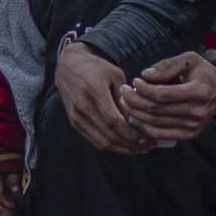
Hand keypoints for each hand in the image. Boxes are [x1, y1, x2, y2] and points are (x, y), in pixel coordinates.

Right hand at [56, 39, 153, 153]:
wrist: (68, 66)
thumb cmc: (96, 67)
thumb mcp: (115, 74)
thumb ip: (125, 98)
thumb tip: (135, 120)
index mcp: (94, 91)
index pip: (114, 121)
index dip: (132, 133)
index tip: (147, 137)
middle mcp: (83, 107)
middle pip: (109, 135)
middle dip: (131, 144)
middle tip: (148, 145)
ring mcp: (77, 117)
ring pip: (102, 143)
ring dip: (122, 149)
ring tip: (139, 148)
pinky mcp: (74, 123)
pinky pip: (94, 141)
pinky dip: (111, 146)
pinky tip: (124, 145)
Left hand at [119, 52, 215, 141]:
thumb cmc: (203, 73)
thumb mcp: (189, 60)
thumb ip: (167, 66)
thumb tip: (145, 75)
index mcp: (200, 91)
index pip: (164, 94)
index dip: (145, 89)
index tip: (134, 81)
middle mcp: (198, 111)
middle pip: (157, 110)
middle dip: (135, 101)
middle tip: (123, 91)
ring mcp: (194, 126)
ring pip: (155, 123)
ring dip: (135, 114)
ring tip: (125, 102)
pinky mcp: (189, 135)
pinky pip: (160, 134)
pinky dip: (144, 127)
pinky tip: (135, 117)